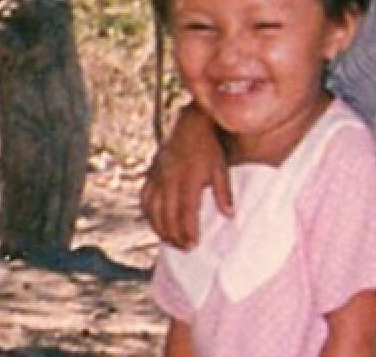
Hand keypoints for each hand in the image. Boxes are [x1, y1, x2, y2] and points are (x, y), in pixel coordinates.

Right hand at [140, 102, 231, 248]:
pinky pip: (145, 199)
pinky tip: (156, 223)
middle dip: (174, 236)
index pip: (185, 212)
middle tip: (184, 249)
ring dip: (160, 229)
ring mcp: (157, 177)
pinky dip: (149, 214)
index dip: (187, 231)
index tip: (193, 245)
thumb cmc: (208, 147)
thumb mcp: (221, 168)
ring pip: (153, 210)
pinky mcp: (150, 174)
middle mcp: (169, 180)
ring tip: (171, 242)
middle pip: (167, 216)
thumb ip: (224, 193)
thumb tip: (229, 215)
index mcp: (188, 179)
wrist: (190, 125)